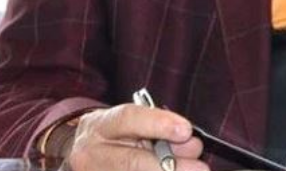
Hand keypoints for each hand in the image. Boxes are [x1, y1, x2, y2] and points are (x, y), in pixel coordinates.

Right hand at [68, 104, 206, 170]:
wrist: (84, 156)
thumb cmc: (116, 137)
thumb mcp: (135, 126)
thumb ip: (162, 130)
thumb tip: (192, 146)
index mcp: (100, 127)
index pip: (128, 119)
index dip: (159, 123)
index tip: (186, 130)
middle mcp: (91, 155)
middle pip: (132, 162)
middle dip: (171, 168)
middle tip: (201, 169)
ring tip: (194, 170)